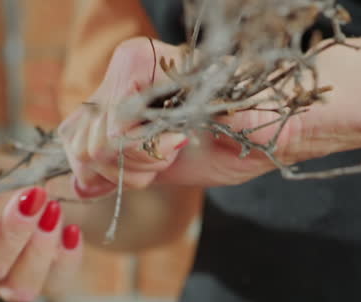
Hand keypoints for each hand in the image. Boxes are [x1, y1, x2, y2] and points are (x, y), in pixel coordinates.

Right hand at [0, 142, 83, 301]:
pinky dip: (67, 258)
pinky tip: (71, 230)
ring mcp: (5, 284)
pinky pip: (55, 284)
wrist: (32, 183)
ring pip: (18, 286)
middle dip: (8, 230)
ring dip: (37, 247)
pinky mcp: (44, 284)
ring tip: (52, 208)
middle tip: (30, 194)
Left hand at [59, 37, 360, 193]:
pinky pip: (116, 123)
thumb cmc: (236, 143)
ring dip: (137, 159)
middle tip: (168, 157)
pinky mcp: (142, 62)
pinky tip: (181, 137)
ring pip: (95, 134)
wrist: (285, 123)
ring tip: (179, 144)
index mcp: (125, 99)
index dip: (99, 170)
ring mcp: (129, 67)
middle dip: (120, 169)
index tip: (146, 174)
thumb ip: (120, 172)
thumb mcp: (169, 168)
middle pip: (79, 139)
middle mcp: (122, 77)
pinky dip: (146, 148)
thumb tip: (78, 181)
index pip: (75, 138)